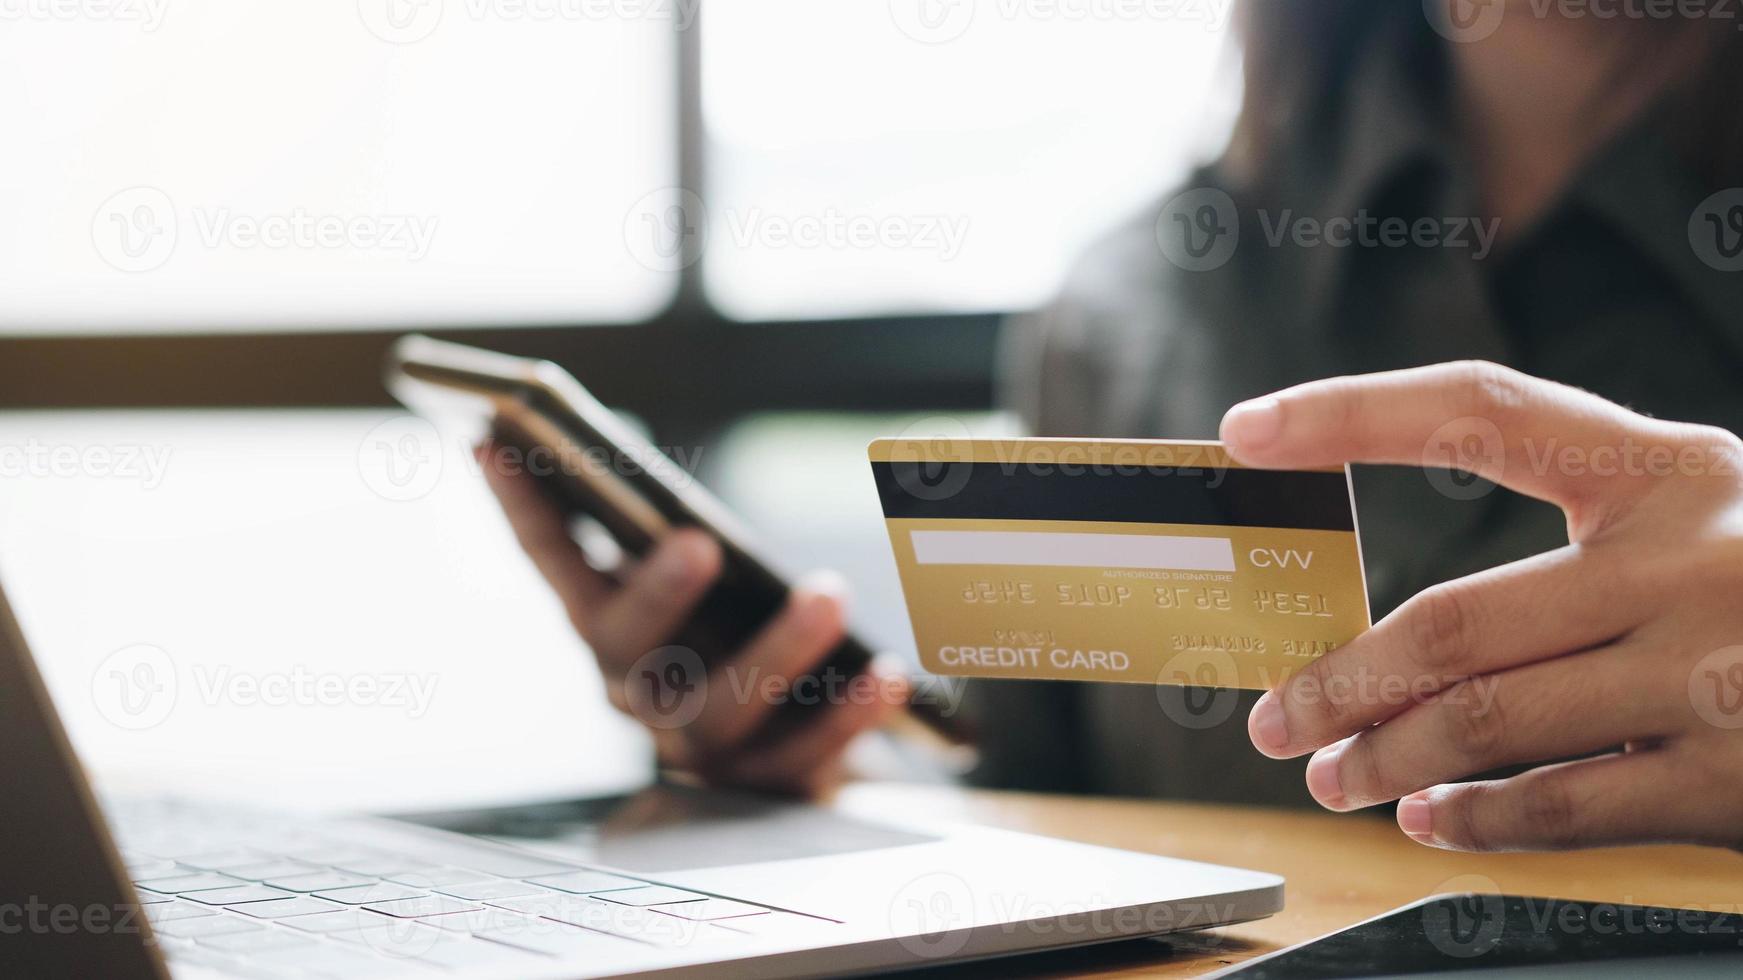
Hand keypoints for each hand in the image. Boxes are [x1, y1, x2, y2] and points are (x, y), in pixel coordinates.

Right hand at [476, 441, 910, 794]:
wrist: (806, 742)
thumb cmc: (743, 633)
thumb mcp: (709, 578)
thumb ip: (672, 528)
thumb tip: (647, 460)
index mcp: (609, 628)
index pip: (551, 563)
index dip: (518, 508)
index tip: (497, 440)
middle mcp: (638, 690)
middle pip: (627, 653)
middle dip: (655, 595)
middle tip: (698, 542)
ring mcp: (699, 744)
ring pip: (720, 712)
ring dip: (776, 650)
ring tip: (827, 593)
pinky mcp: (765, 782)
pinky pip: (801, 757)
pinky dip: (846, 715)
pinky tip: (885, 673)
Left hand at [1221, 362, 1742, 850]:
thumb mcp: (1706, 534)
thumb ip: (1578, 560)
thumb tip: (1396, 642)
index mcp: (1672, 471)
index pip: (1478, 411)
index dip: (1348, 415)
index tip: (1243, 433)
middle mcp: (1691, 557)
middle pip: (1450, 619)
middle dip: (1337, 678)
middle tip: (1274, 717)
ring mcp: (1716, 669)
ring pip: (1485, 722)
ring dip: (1381, 758)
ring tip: (1328, 775)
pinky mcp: (1734, 776)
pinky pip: (1560, 805)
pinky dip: (1473, 821)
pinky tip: (1426, 821)